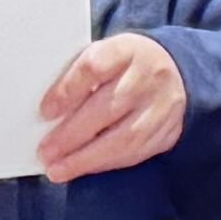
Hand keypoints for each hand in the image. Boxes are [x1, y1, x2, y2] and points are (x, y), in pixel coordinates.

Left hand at [34, 31, 185, 182]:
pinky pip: (135, 153)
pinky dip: (105, 164)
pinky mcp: (168, 131)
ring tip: (59, 170)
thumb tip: (48, 114)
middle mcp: (148, 76)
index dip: (68, 90)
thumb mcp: (104, 55)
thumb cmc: (124, 65)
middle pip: (107, 108)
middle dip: (72, 135)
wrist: (174, 71)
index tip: (46, 111)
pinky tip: (84, 168)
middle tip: (46, 152)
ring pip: (124, 138)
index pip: (95, 67)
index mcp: (126, 50)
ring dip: (86, 159)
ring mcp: (162, 106)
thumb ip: (79, 77)